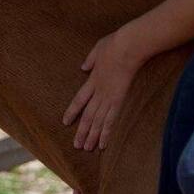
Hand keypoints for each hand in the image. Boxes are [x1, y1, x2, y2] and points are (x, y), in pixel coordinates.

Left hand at [62, 30, 142, 150]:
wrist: (128, 46)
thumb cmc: (115, 44)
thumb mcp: (97, 49)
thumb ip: (90, 60)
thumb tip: (83, 68)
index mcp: (92, 79)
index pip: (79, 99)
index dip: (72, 111)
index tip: (65, 122)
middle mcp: (98, 91)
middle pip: (88, 115)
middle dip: (82, 131)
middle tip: (77, 145)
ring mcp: (109, 97)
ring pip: (97, 121)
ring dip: (91, 136)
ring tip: (86, 148)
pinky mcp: (120, 99)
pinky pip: (111, 120)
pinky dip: (106, 133)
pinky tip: (102, 144)